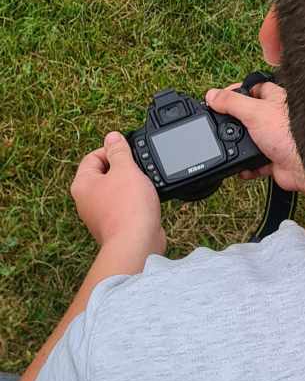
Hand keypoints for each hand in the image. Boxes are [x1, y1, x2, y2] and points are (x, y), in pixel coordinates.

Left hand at [71, 132, 165, 255]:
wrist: (136, 244)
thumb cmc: (128, 208)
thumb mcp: (125, 169)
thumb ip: (118, 151)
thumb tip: (112, 137)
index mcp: (83, 184)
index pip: (93, 157)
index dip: (112, 150)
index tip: (129, 152)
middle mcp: (86, 201)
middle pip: (104, 174)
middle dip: (123, 169)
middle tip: (138, 169)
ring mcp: (99, 216)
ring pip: (115, 192)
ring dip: (131, 186)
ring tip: (144, 186)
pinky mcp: (114, 227)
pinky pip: (124, 207)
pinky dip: (135, 203)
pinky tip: (146, 203)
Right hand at [205, 80, 304, 195]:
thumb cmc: (290, 134)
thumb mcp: (254, 112)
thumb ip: (232, 103)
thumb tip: (212, 95)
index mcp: (275, 99)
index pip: (254, 88)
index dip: (236, 91)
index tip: (219, 98)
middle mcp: (276, 118)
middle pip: (249, 116)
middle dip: (236, 123)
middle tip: (220, 126)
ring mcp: (275, 139)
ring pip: (252, 140)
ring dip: (239, 147)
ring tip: (228, 149)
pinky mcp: (275, 159)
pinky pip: (256, 162)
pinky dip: (247, 166)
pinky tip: (241, 168)